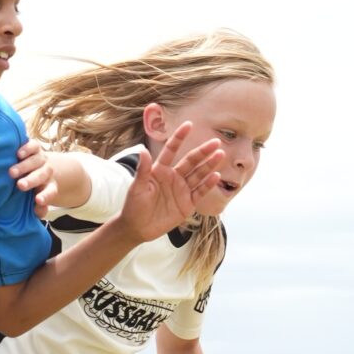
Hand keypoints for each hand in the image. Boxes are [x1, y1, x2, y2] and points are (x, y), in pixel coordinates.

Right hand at [13, 138, 60, 218]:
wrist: (34, 165)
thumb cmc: (31, 187)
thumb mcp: (34, 198)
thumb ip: (37, 208)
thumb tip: (36, 210)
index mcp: (48, 185)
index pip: (50, 192)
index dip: (45, 196)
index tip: (38, 200)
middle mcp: (46, 171)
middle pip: (41, 175)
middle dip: (31, 180)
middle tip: (20, 186)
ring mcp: (41, 158)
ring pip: (36, 161)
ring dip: (25, 166)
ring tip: (12, 173)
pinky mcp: (35, 147)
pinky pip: (34, 146)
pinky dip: (27, 149)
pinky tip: (18, 154)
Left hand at [115, 126, 223, 243]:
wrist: (138, 228)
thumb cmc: (133, 206)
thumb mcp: (137, 187)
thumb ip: (143, 169)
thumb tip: (142, 150)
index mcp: (160, 170)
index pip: (172, 150)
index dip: (180, 137)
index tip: (189, 125)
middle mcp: (174, 177)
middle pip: (191, 161)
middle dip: (203, 152)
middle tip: (216, 142)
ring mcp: (182, 190)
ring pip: (198, 174)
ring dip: (210, 165)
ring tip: (220, 155)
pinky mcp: (187, 203)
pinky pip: (200, 192)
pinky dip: (208, 184)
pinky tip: (216, 176)